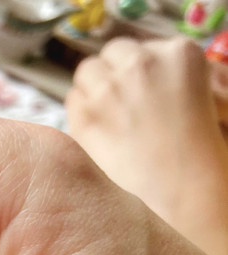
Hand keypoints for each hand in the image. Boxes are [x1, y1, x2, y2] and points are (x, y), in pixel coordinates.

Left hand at [66, 37, 227, 226]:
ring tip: (108, 121)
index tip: (140, 92)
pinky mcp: (84, 116)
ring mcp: (108, 89)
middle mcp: (141, 63)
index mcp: (179, 53)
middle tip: (121, 105)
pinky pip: (72, 101)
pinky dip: (80, 113)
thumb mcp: (198, 96)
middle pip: (111, 55)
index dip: (136, 72)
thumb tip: (138, 73)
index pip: (141, 48)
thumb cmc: (196, 151)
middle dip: (114, 75)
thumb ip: (166, 76)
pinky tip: (97, 134)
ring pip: (87, 73)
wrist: (185, 191)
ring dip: (93, 91)